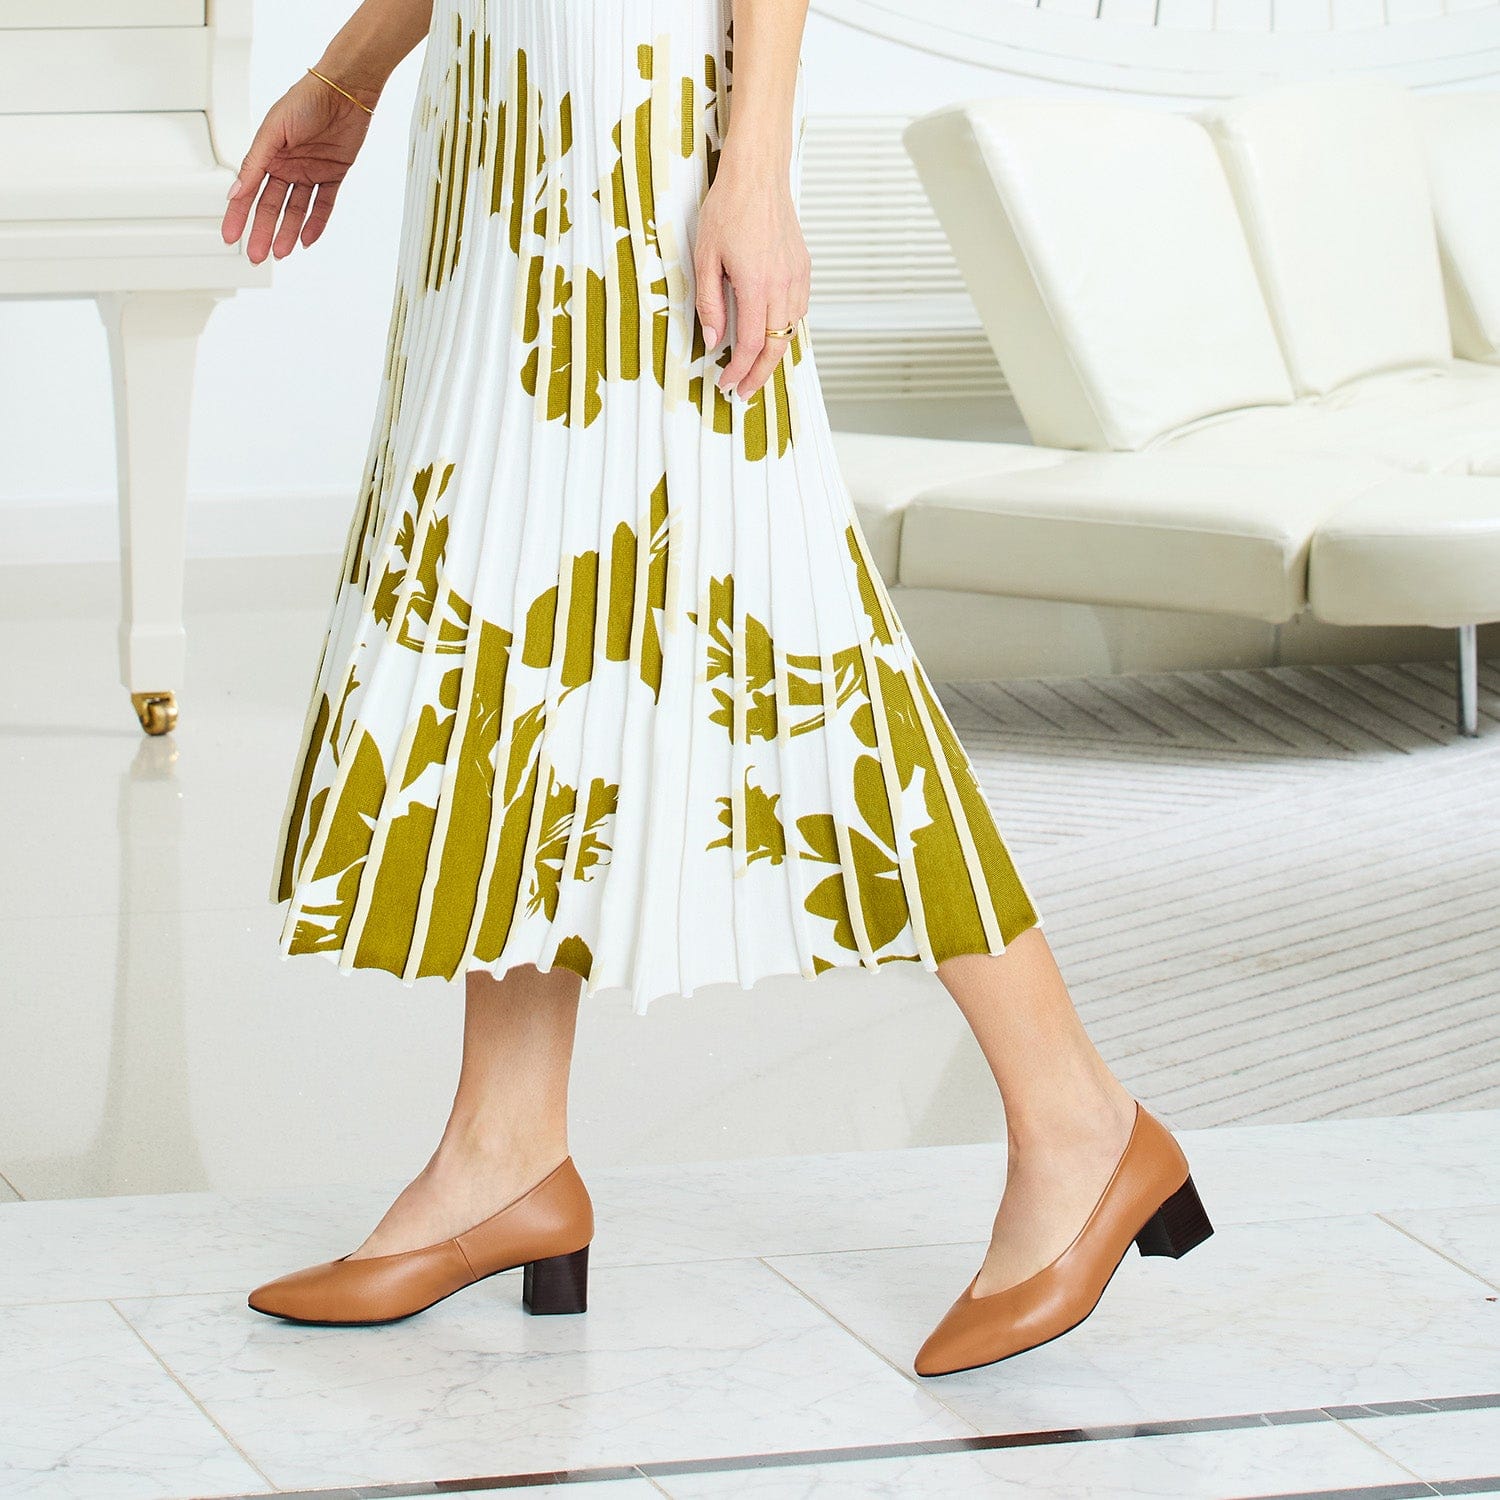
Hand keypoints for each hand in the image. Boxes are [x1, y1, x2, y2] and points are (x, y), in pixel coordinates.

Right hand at [221, 71, 380, 262]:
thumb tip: (235, 191)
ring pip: (295, 210)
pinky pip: (323, 205)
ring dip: (287, 232)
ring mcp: (309, 172)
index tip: (229, 236)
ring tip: (280, 253)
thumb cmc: (306, 99)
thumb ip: (255, 162)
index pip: (247, 191)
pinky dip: (316, 223)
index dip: (238, 215)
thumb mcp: (273, 131)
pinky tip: (307, 240)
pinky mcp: (332, 176)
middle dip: (261, 231)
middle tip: (255, 256)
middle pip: (270, 206)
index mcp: (266, 153)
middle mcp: (286, 165)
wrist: (345, 91)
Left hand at [693, 160, 811, 399]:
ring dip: (772, 356)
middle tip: (744, 392)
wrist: (758, 175)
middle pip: (775, 349)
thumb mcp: (705, 258)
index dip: (737, 371)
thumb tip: (712, 340)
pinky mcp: (803, 269)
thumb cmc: (728, 208)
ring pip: (789, 333)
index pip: (748, 345)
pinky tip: (769, 335)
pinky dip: (784, 331)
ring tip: (754, 369)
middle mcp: (782, 285)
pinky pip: (797, 311)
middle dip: (759, 376)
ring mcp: (797, 277)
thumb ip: (710, 303)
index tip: (726, 384)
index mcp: (756, 286)